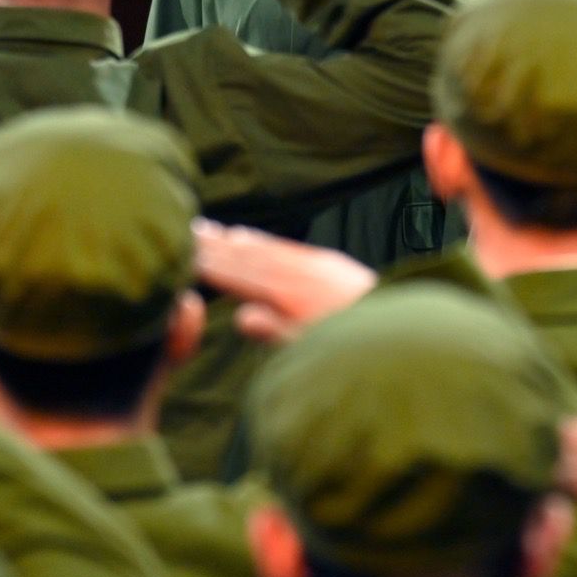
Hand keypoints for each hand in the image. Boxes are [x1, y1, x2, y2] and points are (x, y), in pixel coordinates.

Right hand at [193, 220, 376, 343]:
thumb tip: (242, 318)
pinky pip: (283, 247)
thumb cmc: (349, 343)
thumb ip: (276, 332)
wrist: (396, 323)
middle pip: (246, 256)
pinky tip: (245, 236)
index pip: (238, 275)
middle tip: (183, 231)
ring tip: (205, 230)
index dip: (209, 263)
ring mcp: (313, 264)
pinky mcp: (327, 263)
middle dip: (213, 244)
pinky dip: (259, 240)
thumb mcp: (310, 346)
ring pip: (263, 248)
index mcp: (289, 295)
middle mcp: (298, 272)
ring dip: (232, 239)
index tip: (180, 253)